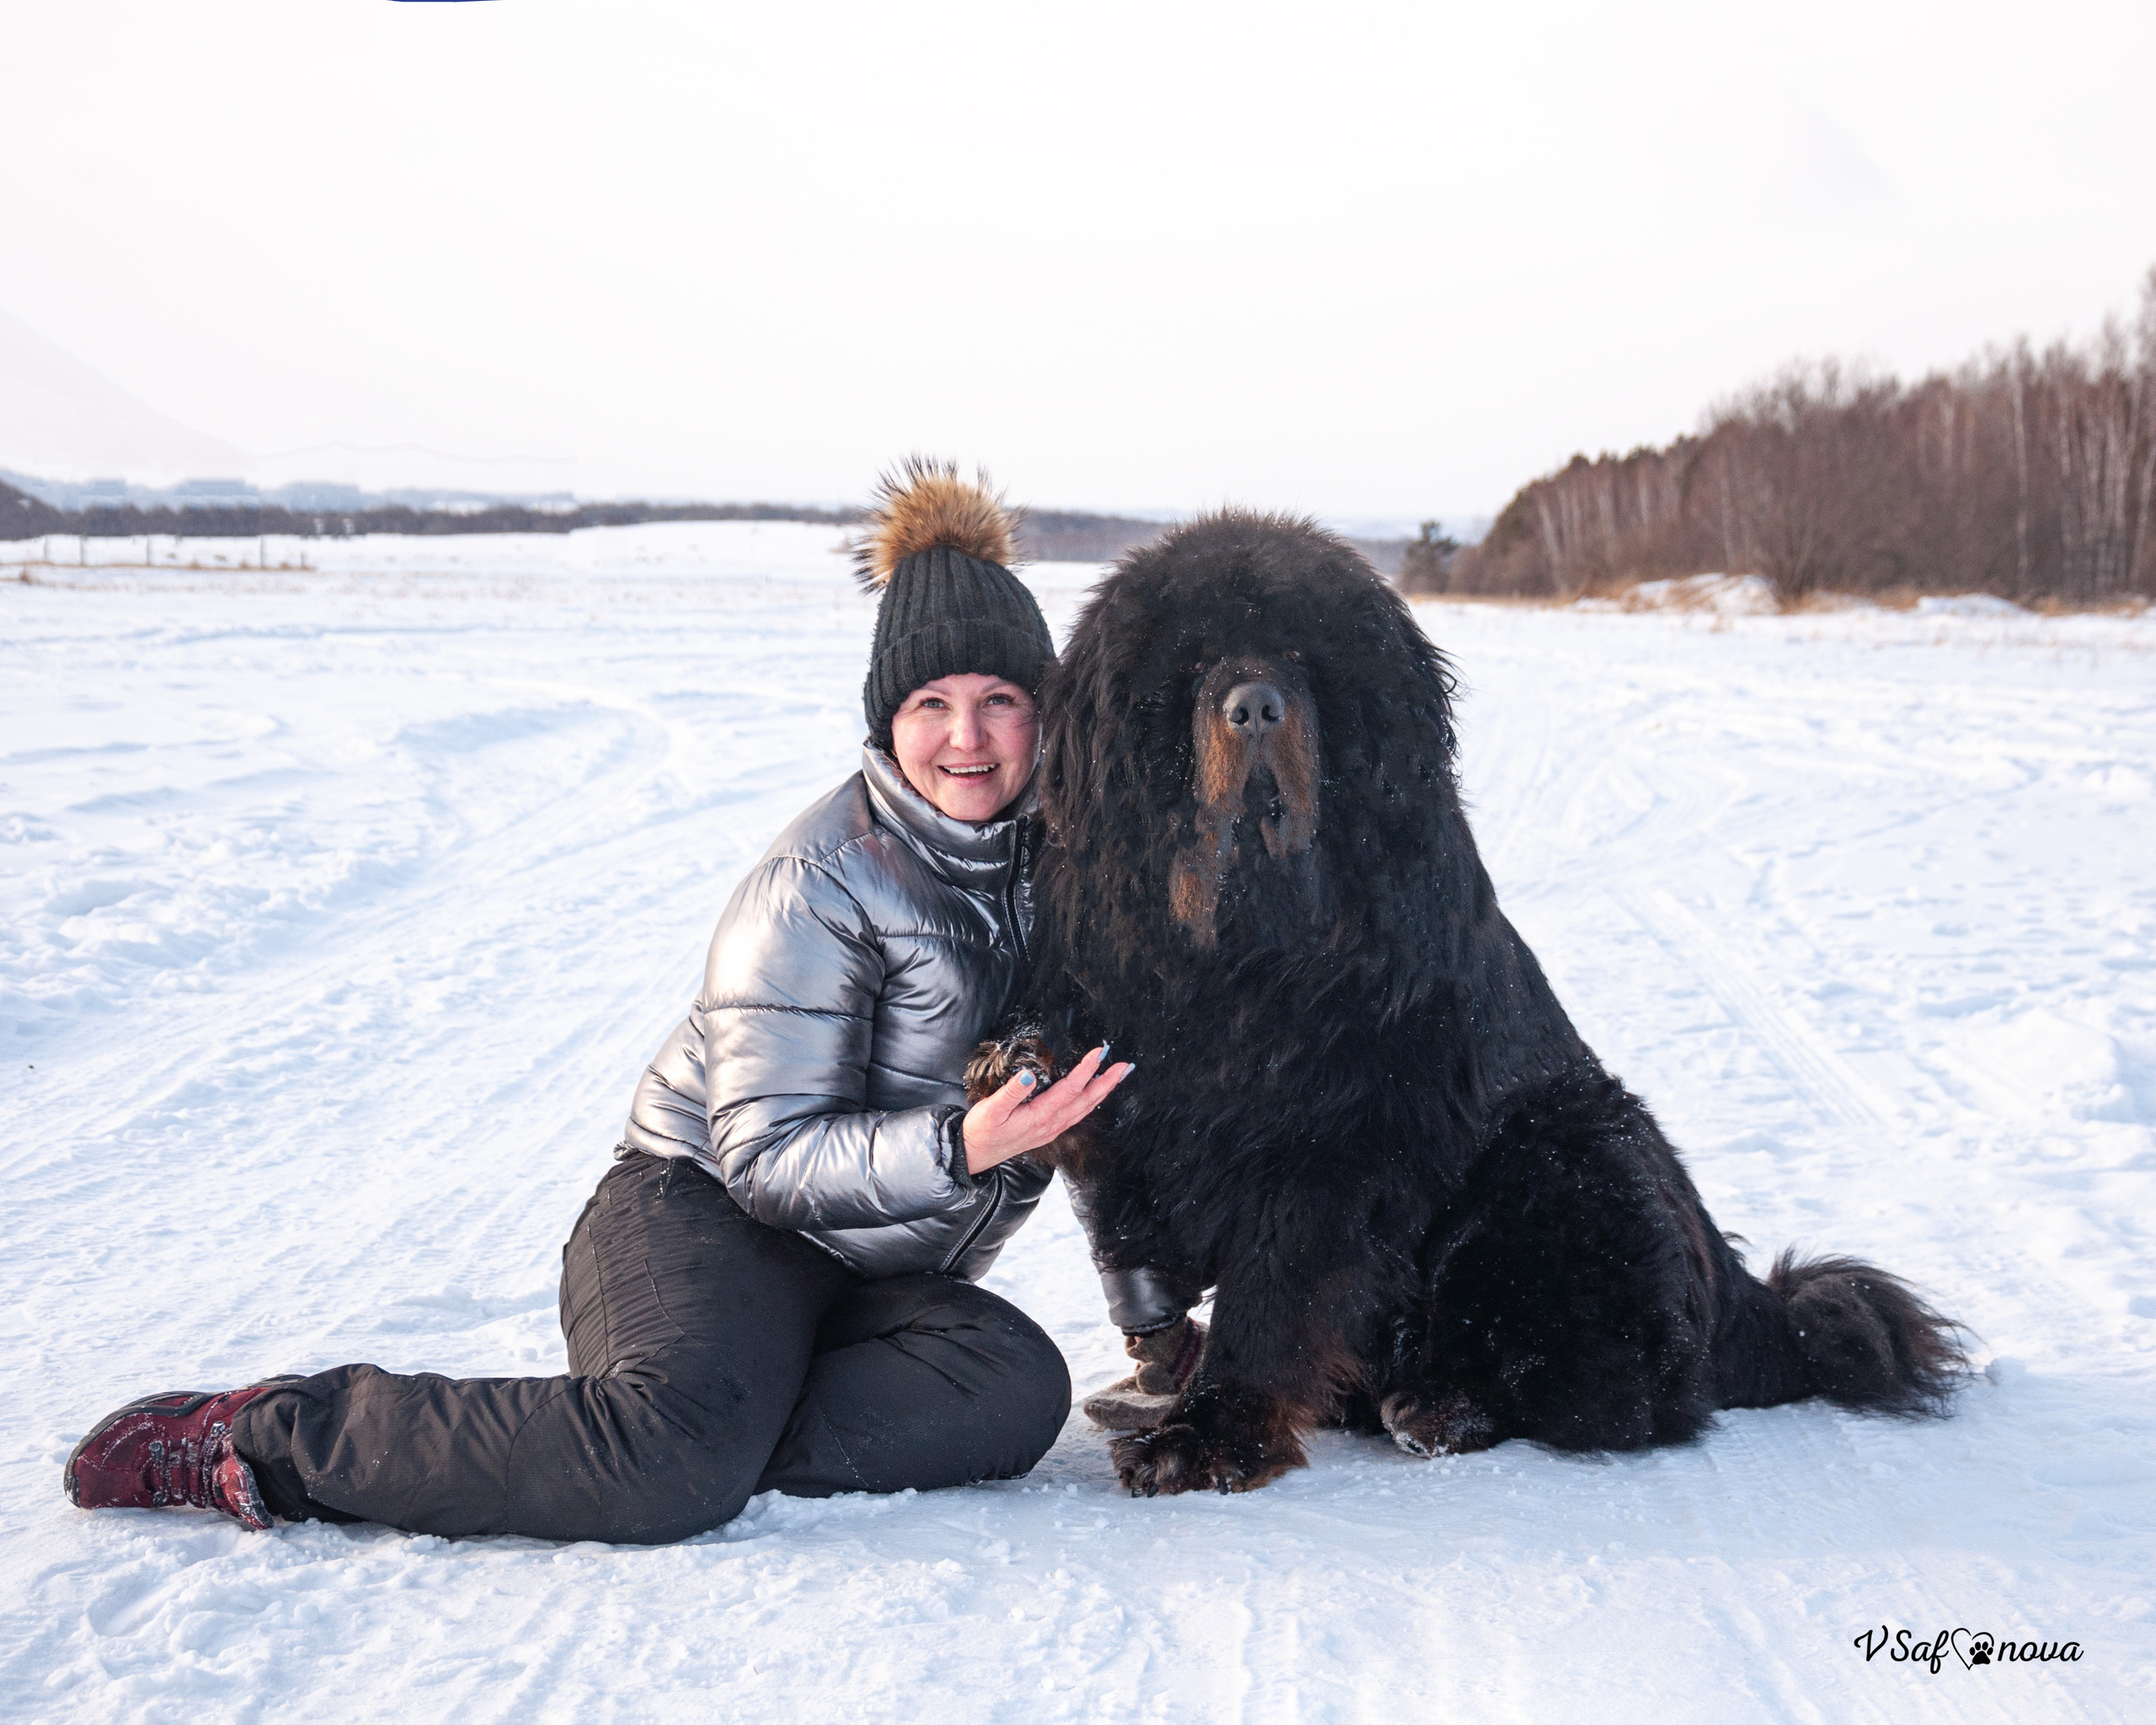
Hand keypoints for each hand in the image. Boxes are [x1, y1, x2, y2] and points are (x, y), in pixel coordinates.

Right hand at [962, 1045, 1131, 1174]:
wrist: (974, 1155)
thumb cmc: (981, 1131)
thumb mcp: (991, 1110)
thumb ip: (1010, 1093)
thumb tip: (1028, 1076)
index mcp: (1040, 1116)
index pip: (1070, 1089)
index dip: (1086, 1070)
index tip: (1100, 1053)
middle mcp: (1051, 1124)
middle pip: (1086, 1100)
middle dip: (1107, 1082)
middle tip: (1126, 1066)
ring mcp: (1051, 1129)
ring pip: (1084, 1109)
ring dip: (1103, 1092)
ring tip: (1117, 1077)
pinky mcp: (1047, 1131)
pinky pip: (1076, 1115)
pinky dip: (1090, 1103)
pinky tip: (1094, 1096)